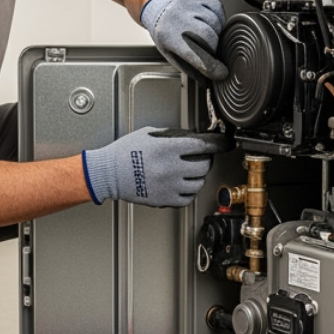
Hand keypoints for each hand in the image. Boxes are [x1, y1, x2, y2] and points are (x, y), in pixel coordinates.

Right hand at [81, 127, 231, 207]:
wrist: (109, 173)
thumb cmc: (125, 153)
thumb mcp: (149, 134)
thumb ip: (173, 136)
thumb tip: (193, 138)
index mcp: (167, 148)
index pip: (203, 145)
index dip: (218, 143)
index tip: (224, 143)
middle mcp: (170, 168)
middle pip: (204, 165)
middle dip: (206, 160)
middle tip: (201, 157)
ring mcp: (168, 186)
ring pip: (198, 183)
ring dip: (198, 176)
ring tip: (190, 171)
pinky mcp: (164, 199)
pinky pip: (188, 198)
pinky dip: (189, 191)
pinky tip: (183, 184)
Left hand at [140, 0, 228, 80]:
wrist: (160, 8)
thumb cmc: (166, 33)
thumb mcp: (171, 54)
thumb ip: (190, 68)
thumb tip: (209, 80)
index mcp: (168, 36)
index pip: (196, 55)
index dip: (212, 66)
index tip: (222, 73)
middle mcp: (177, 17)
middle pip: (209, 37)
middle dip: (213, 48)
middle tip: (208, 50)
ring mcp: (187, 3)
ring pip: (215, 23)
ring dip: (215, 33)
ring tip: (203, 33)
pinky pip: (218, 10)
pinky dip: (217, 19)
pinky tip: (207, 22)